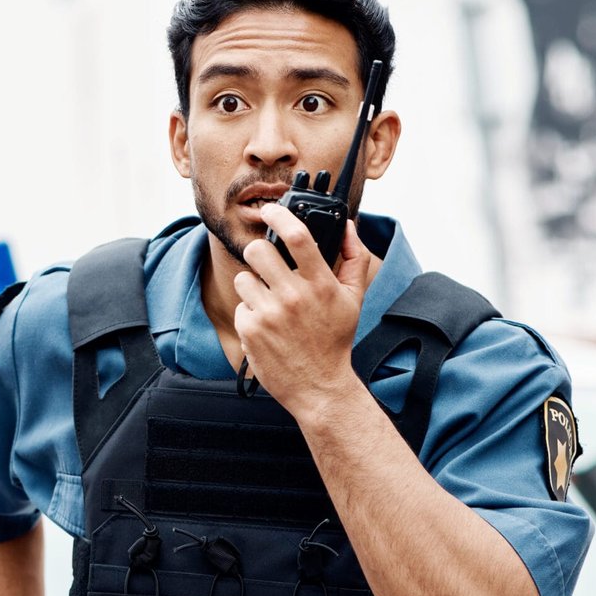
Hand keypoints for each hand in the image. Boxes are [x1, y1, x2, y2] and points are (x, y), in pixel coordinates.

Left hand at [234, 205, 373, 413]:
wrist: (319, 386)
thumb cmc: (335, 340)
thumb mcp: (353, 299)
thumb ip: (354, 258)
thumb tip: (348, 226)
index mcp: (321, 284)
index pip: (297, 237)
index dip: (279, 215)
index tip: (270, 209)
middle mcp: (294, 297)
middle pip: (258, 250)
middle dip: (259, 252)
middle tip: (267, 265)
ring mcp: (270, 314)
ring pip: (244, 278)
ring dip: (253, 286)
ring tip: (270, 302)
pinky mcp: (251, 330)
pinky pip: (241, 306)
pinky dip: (250, 313)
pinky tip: (267, 326)